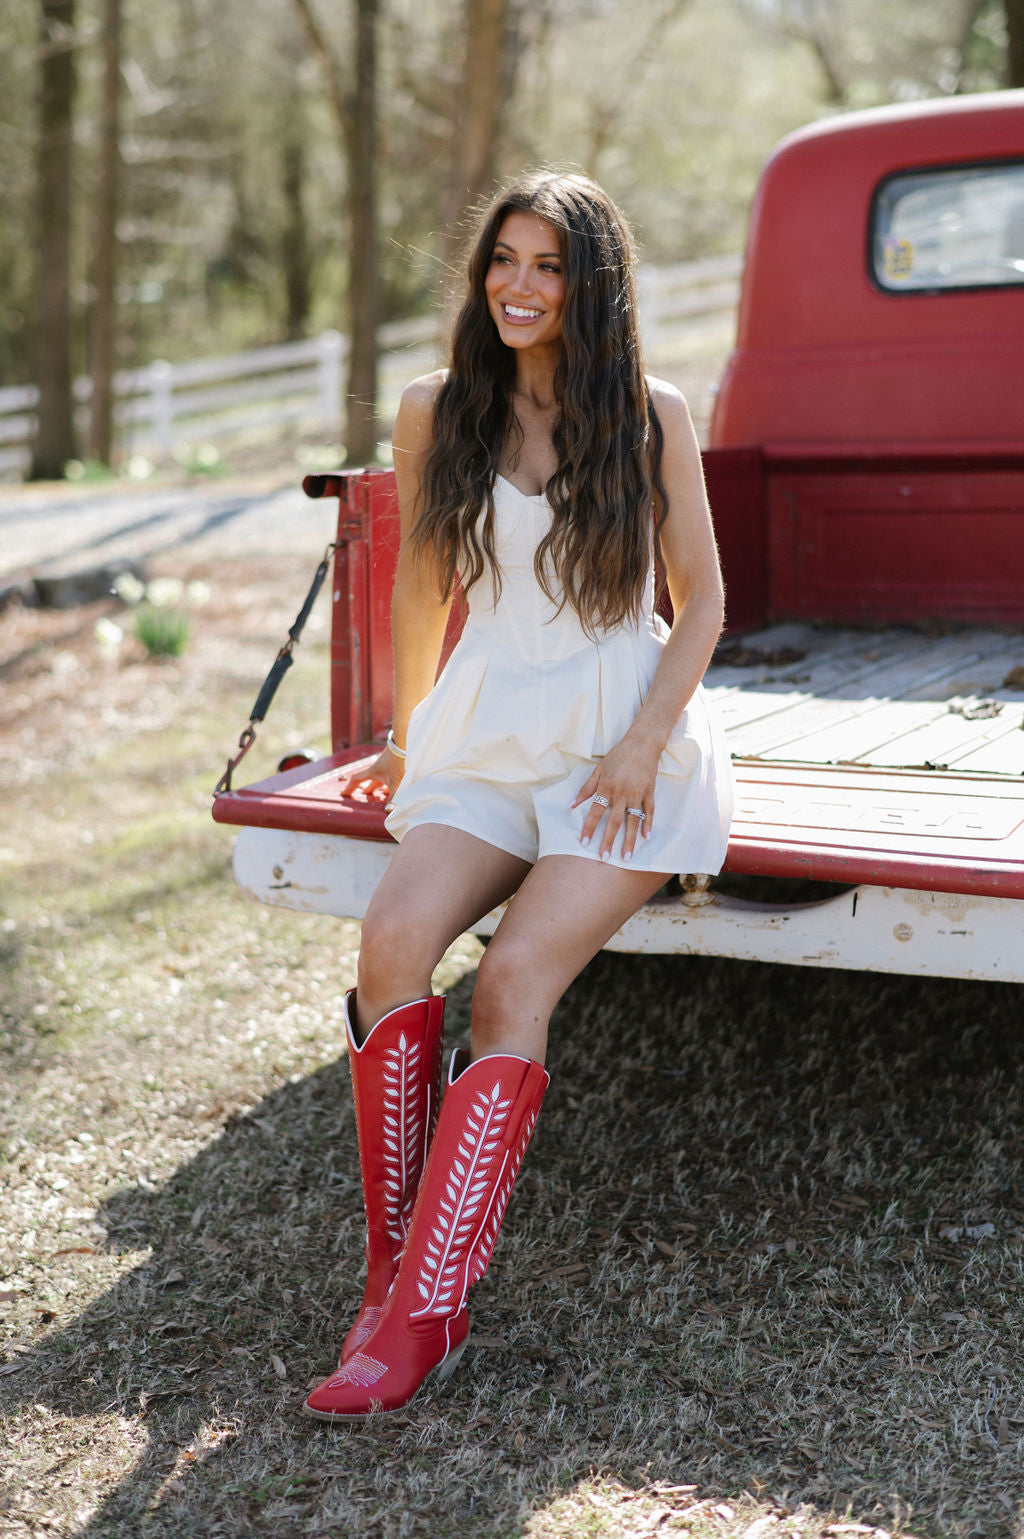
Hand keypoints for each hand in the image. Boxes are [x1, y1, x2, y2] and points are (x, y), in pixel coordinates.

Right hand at [337, 744, 403, 803]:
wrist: (408, 743)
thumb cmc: (400, 761)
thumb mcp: (397, 782)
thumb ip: (394, 798)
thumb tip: (388, 811)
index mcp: (373, 771)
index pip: (356, 779)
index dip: (349, 787)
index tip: (344, 794)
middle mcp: (378, 768)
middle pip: (368, 780)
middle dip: (365, 789)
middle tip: (363, 797)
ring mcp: (387, 766)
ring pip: (379, 778)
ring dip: (378, 787)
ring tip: (380, 796)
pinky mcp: (396, 765)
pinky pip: (389, 777)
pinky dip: (389, 784)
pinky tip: (396, 788)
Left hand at [571, 733, 659, 860]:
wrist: (643, 743)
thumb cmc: (618, 755)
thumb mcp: (599, 769)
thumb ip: (586, 788)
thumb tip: (572, 805)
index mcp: (608, 787)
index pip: (596, 811)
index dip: (589, 827)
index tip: (584, 842)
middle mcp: (622, 793)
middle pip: (615, 821)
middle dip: (608, 841)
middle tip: (605, 858)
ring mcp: (638, 794)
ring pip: (633, 821)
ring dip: (629, 840)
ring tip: (626, 857)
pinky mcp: (649, 792)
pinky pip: (649, 812)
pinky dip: (648, 825)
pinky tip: (645, 838)